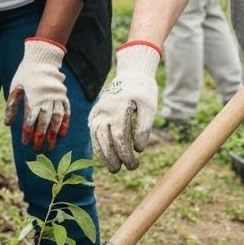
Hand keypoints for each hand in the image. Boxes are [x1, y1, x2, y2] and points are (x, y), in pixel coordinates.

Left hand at [4, 38, 70, 151]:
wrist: (42, 59)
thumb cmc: (25, 74)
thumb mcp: (15, 87)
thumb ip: (12, 106)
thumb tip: (7, 124)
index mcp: (33, 98)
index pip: (30, 120)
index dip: (27, 132)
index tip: (25, 142)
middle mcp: (46, 100)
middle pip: (44, 123)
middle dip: (40, 138)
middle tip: (38, 150)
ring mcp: (57, 98)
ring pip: (56, 120)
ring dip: (53, 134)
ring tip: (50, 147)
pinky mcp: (63, 97)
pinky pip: (66, 112)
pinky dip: (65, 123)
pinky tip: (62, 134)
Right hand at [89, 41, 161, 172]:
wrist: (131, 74)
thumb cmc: (143, 92)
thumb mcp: (149, 108)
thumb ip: (144, 128)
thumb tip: (139, 149)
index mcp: (117, 109)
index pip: (119, 138)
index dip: (125, 154)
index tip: (134, 164)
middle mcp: (104, 111)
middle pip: (104, 139)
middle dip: (112, 158)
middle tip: (120, 169)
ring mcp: (97, 112)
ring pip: (95, 137)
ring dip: (102, 154)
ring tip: (111, 167)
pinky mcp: (95, 113)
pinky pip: (93, 132)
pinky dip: (97, 145)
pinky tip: (105, 156)